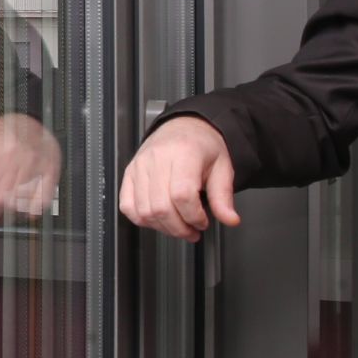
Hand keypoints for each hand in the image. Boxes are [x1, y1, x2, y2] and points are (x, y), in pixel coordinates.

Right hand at [117, 116, 238, 240]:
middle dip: (179, 227)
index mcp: (184, 153)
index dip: (193, 216)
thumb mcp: (222, 167)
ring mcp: (140, 166)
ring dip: (163, 227)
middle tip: (192, 230)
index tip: (203, 222)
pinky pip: (128, 206)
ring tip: (178, 226)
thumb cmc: (202, 146)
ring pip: (145, 211)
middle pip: (162, 207)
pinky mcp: (129, 173)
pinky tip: (158, 219)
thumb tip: (229, 219)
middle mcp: (158, 158)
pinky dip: (142, 220)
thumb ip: (223, 196)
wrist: (184, 127)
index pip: (182, 195)